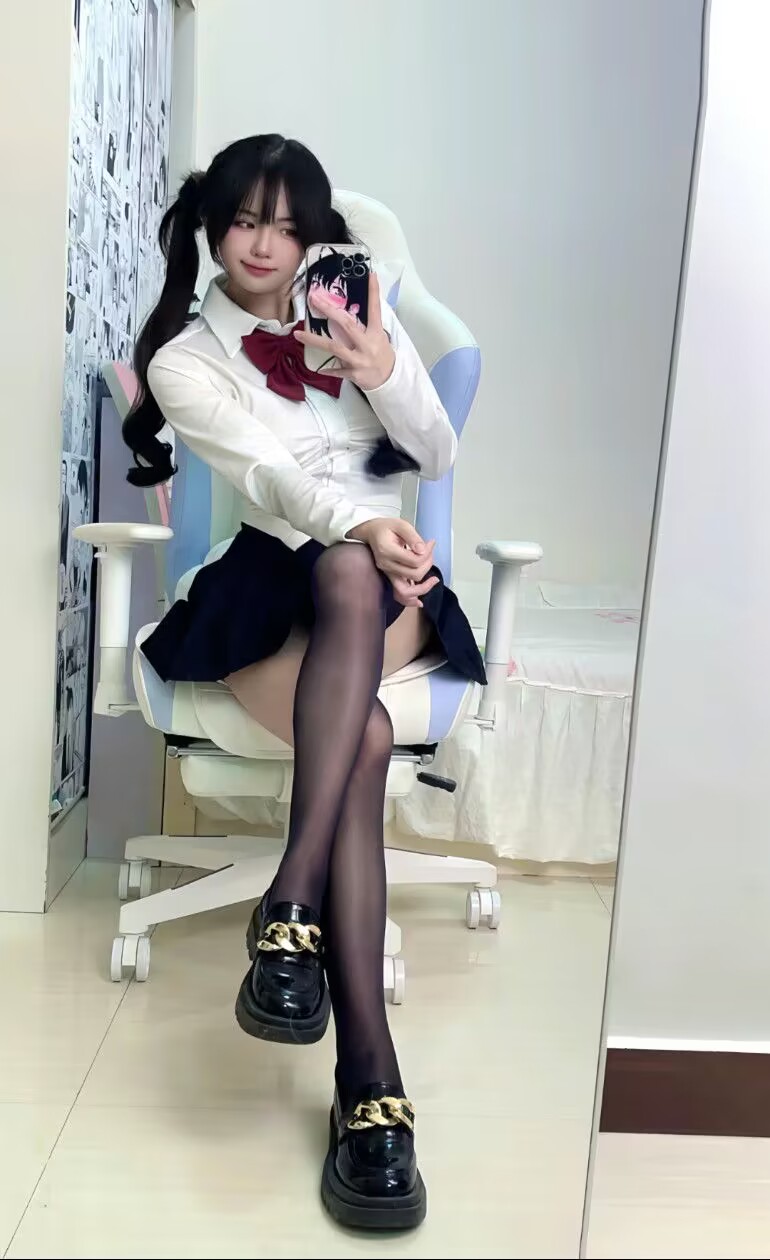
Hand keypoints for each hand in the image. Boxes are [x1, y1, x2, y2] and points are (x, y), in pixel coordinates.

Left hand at [293, 272, 395, 390]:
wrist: (389, 379)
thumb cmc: (381, 354)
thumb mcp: (379, 338)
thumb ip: (365, 326)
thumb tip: (346, 313)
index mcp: (376, 333)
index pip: (375, 309)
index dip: (373, 292)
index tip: (370, 275)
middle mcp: (367, 344)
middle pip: (346, 324)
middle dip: (329, 310)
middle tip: (314, 299)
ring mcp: (360, 359)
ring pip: (334, 348)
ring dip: (314, 341)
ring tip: (298, 334)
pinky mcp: (354, 374)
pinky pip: (338, 370)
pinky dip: (329, 370)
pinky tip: (320, 368)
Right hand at [348, 517, 438, 607]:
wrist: (371, 532)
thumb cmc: (386, 527)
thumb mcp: (400, 524)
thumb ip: (413, 537)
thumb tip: (423, 551)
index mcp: (388, 550)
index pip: (414, 561)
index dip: (427, 554)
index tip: (430, 543)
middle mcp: (386, 565)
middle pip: (414, 575)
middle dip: (428, 565)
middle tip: (430, 553)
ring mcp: (387, 573)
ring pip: (405, 591)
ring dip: (423, 587)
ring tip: (434, 581)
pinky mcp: (389, 577)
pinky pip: (398, 595)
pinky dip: (409, 600)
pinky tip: (419, 601)